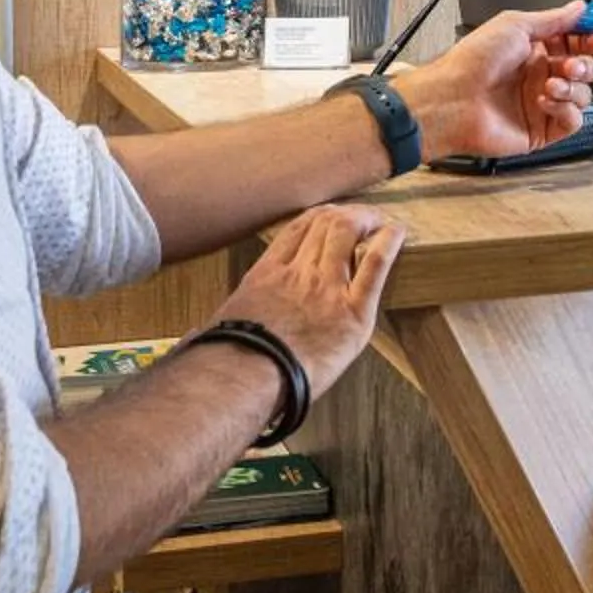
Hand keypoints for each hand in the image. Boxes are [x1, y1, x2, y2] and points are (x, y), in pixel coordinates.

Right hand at [217, 203, 405, 397]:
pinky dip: (389, 242)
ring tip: (379, 220)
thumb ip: (224, 322)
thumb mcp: (223, 328)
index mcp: (267, 274)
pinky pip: (376, 265)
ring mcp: (327, 288)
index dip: (317, 216)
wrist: (248, 378)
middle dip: (345, 214)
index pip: (297, 230)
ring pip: (348, 232)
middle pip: (325, 223)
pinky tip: (397, 231)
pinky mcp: (353, 312)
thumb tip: (196, 336)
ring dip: (366, 220)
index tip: (329, 214)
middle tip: (360, 217)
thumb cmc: (230, 361)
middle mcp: (299, 273)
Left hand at [398, 3, 592, 157]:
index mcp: (533, 48)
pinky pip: (572, 121)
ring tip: (550, 85)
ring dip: (572, 88)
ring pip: (582, 96)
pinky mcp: (542, 129)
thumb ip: (553, 19)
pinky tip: (545, 102)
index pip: (574, 42)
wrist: (452, 101)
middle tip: (570, 64)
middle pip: (584, 69)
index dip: (588, 39)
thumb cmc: (471, 62)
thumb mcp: (514, 26)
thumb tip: (578, 8)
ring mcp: (542, 103)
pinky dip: (565, 110)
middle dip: (584, 64)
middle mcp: (539, 75)